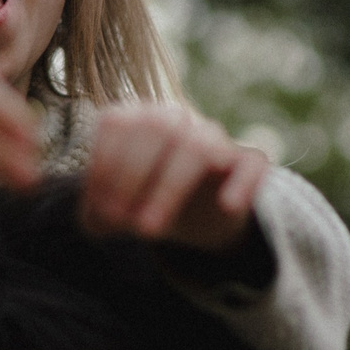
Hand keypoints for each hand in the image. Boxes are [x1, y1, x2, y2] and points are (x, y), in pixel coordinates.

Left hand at [80, 104, 267, 252]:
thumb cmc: (146, 200)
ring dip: (168, 188)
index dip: (104, 166)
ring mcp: (215, 138)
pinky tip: (228, 205)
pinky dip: (242, 181)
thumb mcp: (116, 211)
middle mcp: (177, 119)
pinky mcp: (249, 162)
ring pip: (198, 146)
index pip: (117, 123)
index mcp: (138, 118)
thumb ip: (99, 213)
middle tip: (119, 223)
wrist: (197, 214)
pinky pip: (252, 163)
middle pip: (156, 128)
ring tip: (149, 231)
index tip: (99, 211)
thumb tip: (97, 221)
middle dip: (131, 177)